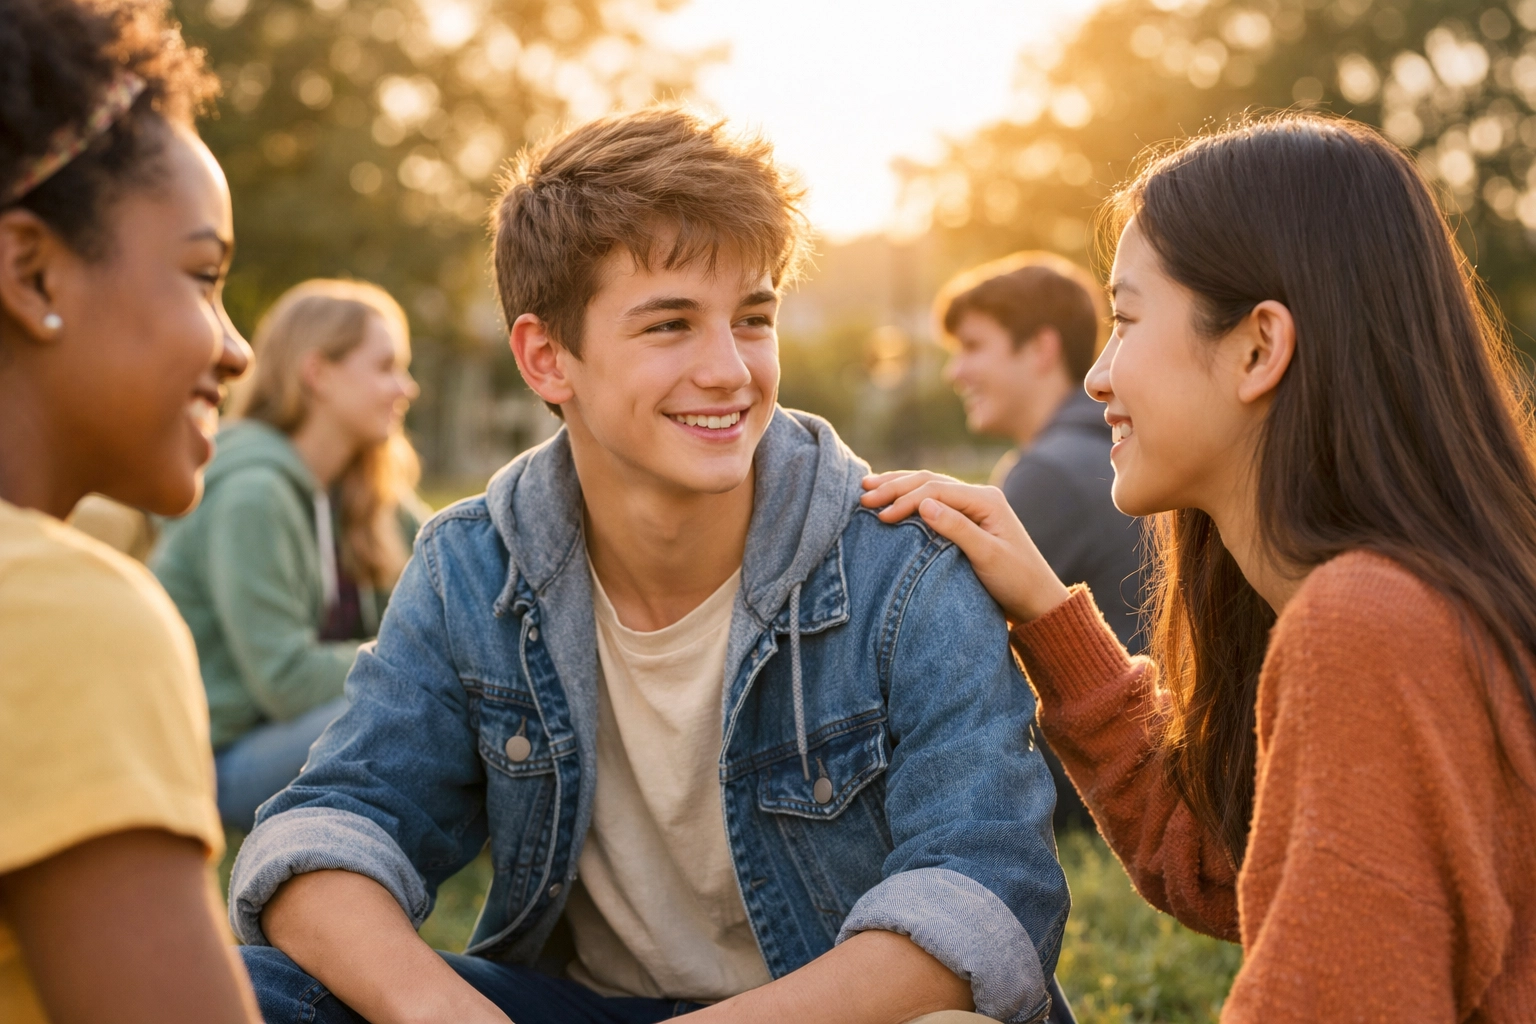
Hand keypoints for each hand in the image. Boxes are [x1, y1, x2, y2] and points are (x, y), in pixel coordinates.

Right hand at [861, 470, 1071, 624]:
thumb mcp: (987, 557)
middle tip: (863, 495)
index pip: (936, 491)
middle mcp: (981, 496)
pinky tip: (892, 499)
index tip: (880, 516)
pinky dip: (910, 498)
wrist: (1037, 600)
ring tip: (868, 488)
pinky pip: (934, 501)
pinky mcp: (969, 519)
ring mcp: (975, 506)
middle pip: (930, 482)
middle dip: (895, 487)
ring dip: (898, 487)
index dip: (905, 500)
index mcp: (987, 500)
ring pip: (929, 487)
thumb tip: (923, 505)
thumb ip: (957, 529)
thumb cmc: (1016, 581)